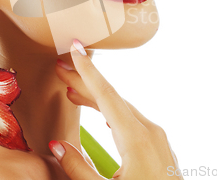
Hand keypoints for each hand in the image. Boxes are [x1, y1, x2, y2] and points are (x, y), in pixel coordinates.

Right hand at [51, 39, 181, 178]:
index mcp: (136, 139)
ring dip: (98, 98)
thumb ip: (79, 170)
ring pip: (123, 109)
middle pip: (113, 98)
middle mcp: (150, 131)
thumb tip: (58, 146)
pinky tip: (102, 115)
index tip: (76, 48)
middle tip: (62, 67)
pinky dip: (112, 113)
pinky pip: (132, 121)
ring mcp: (157, 138)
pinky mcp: (158, 147)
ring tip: (72, 91)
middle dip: (86, 81)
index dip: (88, 71)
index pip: (107, 96)